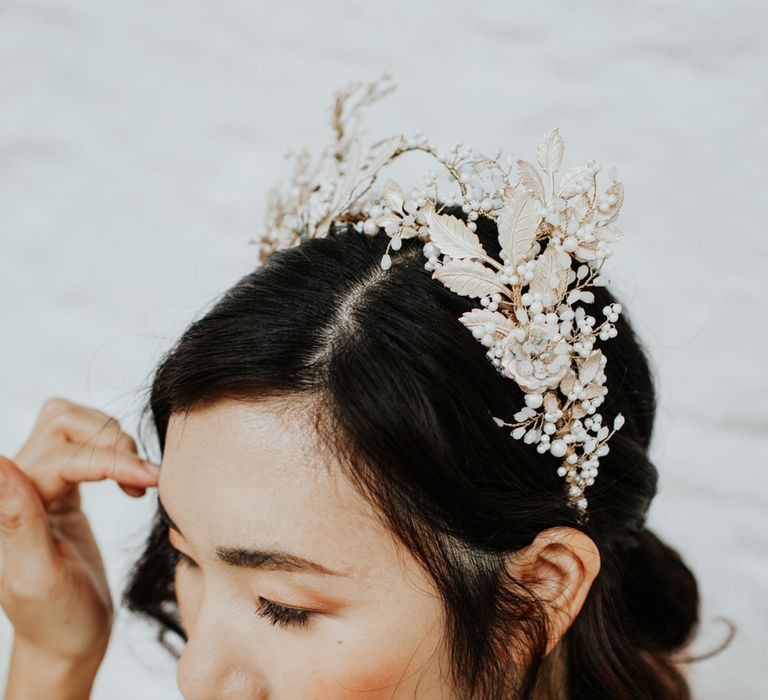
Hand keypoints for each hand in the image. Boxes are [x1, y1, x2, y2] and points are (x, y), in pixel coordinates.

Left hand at [0, 397, 159, 664]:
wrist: (69, 640)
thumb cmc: (56, 619)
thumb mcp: (37, 578)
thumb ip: (18, 519)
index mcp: (7, 507)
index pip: (64, 456)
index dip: (111, 461)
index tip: (151, 481)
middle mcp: (18, 486)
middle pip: (63, 423)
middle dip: (109, 441)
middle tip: (141, 477)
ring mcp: (39, 484)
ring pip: (74, 425)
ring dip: (113, 441)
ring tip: (138, 479)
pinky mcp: (62, 488)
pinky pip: (85, 444)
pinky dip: (114, 451)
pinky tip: (131, 481)